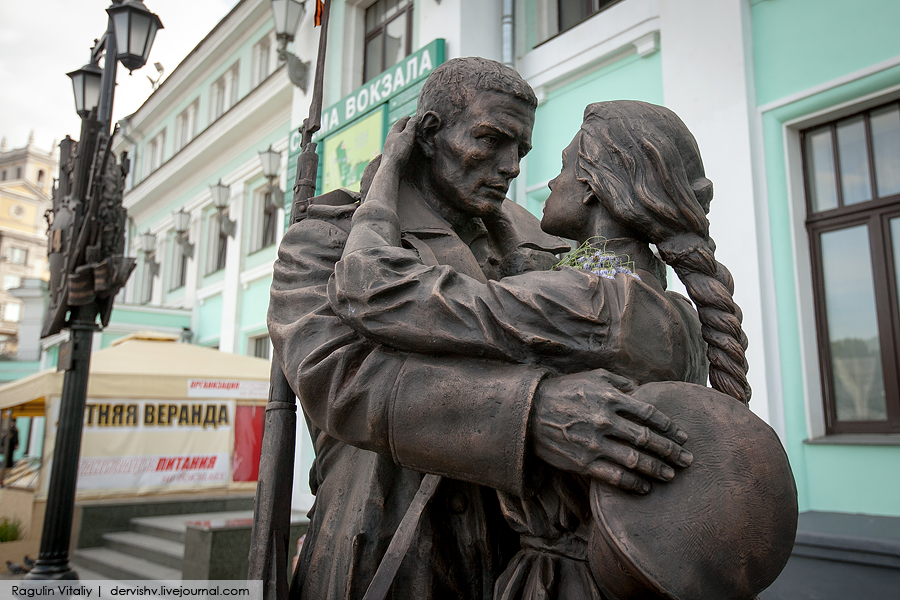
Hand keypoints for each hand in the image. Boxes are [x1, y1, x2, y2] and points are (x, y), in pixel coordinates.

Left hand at [381, 115, 421, 170]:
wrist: (391, 168)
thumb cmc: (399, 150)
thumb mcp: (407, 135)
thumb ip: (412, 125)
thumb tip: (416, 116)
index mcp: (393, 132)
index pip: (401, 121)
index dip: (409, 118)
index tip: (415, 117)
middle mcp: (391, 139)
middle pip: (401, 130)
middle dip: (409, 127)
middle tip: (418, 126)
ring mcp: (393, 147)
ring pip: (402, 139)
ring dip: (409, 137)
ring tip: (417, 136)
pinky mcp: (395, 156)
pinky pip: (403, 147)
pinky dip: (408, 144)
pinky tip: (412, 148)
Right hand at [530, 369, 692, 492]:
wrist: (529, 413)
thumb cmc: (563, 392)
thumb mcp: (591, 377)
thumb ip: (619, 382)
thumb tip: (640, 389)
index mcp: (610, 399)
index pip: (649, 414)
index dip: (669, 427)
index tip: (682, 436)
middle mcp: (605, 421)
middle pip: (647, 439)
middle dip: (671, 451)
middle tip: (688, 459)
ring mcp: (595, 444)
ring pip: (635, 460)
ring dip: (658, 469)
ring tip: (672, 475)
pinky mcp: (584, 463)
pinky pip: (615, 477)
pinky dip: (634, 483)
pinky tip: (645, 487)